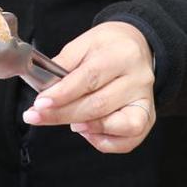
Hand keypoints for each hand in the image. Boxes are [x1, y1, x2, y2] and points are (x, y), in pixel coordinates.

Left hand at [22, 21, 155, 153]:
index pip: (90, 78)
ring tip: (70, 122)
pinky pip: (128, 141)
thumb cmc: (106, 46)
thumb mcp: (83, 44)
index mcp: (122, 54)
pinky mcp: (149, 118)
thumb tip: (45, 89)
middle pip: (99, 104)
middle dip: (63, 114)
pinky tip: (88, 131)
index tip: (40, 103)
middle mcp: (139, 79)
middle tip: (36, 117)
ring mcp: (146, 101)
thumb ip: (64, 64)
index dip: (62, 94)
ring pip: (116, 125)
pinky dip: (104, 142)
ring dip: (86, 128)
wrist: (136, 46)